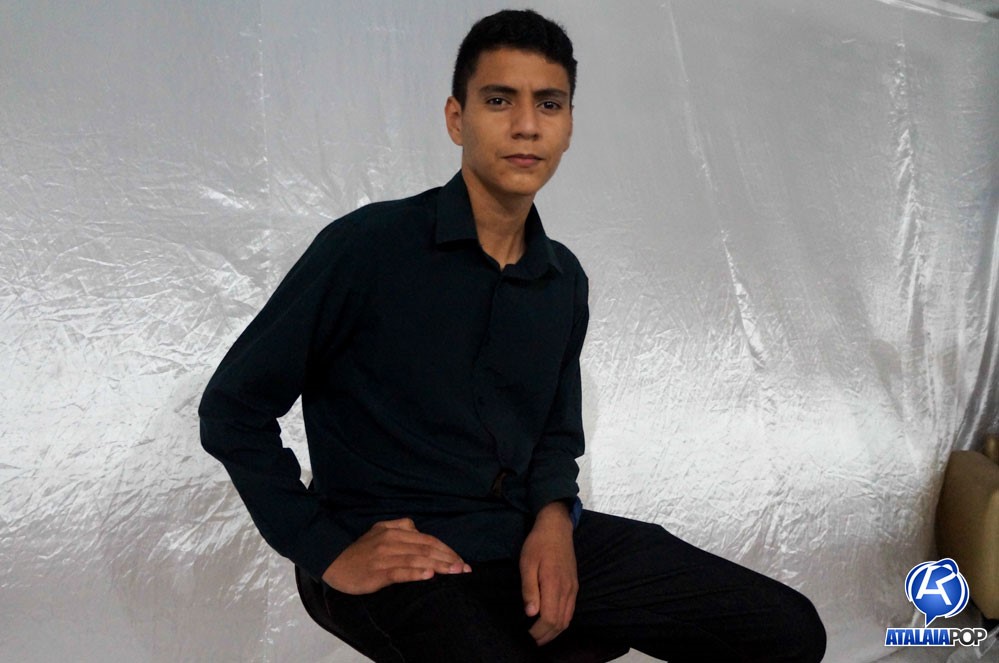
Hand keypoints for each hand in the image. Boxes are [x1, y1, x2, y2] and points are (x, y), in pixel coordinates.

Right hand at [321, 517, 470, 594]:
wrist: (333, 561)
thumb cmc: (360, 550)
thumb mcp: (379, 531)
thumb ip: (400, 527)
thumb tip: (418, 530)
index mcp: (395, 531)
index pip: (428, 539)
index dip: (447, 550)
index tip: (462, 560)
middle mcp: (392, 540)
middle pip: (427, 548)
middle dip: (449, 558)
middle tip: (465, 568)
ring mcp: (385, 556)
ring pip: (417, 559)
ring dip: (439, 565)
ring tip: (455, 571)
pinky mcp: (377, 572)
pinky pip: (400, 571)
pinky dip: (415, 572)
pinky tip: (429, 575)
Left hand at [520, 501, 577, 645]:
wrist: (557, 528)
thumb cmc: (538, 544)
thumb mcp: (527, 563)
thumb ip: (529, 589)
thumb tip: (531, 613)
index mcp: (554, 584)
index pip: (549, 618)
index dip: (538, 632)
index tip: (525, 636)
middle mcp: (567, 590)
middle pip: (560, 623)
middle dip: (545, 636)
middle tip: (530, 641)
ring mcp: (573, 588)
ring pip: (567, 619)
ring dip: (554, 631)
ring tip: (539, 636)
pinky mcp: (574, 586)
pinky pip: (570, 610)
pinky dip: (561, 622)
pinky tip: (550, 622)